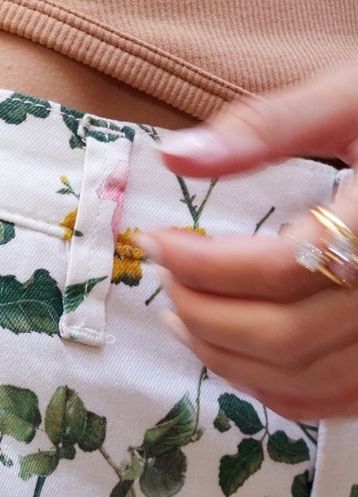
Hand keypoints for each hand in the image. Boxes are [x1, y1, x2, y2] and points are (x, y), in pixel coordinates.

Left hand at [140, 51, 357, 422]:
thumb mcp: (354, 97)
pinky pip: (335, 399)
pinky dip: (276, 390)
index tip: (158, 241)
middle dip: (205, 315)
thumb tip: (175, 155)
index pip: (277, 270)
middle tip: (166, 283)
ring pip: (303, 379)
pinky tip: (238, 357)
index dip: (202, 265)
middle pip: (283, 336)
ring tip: (184, 319)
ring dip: (228, 359)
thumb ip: (267, 127)